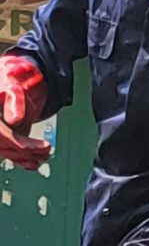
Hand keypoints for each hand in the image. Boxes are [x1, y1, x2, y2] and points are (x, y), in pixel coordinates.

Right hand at [0, 54, 49, 168]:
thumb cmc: (9, 82)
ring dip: (26, 157)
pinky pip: (8, 152)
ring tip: (45, 154)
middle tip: (47, 150)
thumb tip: (15, 119)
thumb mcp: (12, 86)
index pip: (0, 134)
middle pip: (4, 145)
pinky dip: (21, 160)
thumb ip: (15, 100)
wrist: (10, 82)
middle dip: (27, 151)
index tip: (40, 147)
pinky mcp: (2, 137)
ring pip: (7, 151)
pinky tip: (34, 164)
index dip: (20, 144)